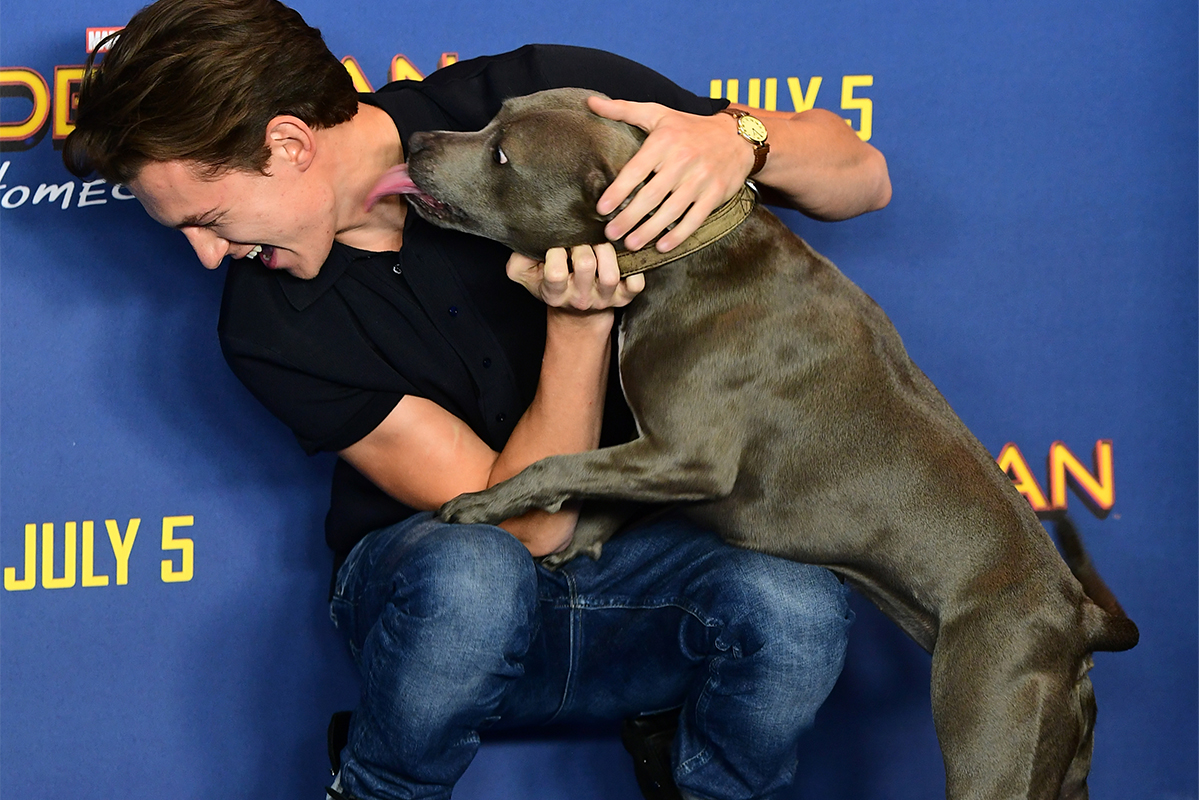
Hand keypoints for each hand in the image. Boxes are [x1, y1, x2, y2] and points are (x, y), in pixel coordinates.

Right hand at [506, 243, 644, 310]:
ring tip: (602, 238)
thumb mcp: (526, 273)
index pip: (555, 272)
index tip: (558, 240)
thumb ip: (520, 256)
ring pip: (610, 274)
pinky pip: (636, 284)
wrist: (576, 314)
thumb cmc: (552, 283)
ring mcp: (603, 299)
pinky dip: (635, 269)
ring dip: (608, 251)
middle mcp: (579, 299)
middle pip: (585, 266)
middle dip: (584, 242)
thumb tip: (527, 235)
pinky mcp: (624, 298)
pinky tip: (625, 254)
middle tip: (584, 232)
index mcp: (554, 292)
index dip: (556, 252)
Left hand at [589, 96, 753, 252]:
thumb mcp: (658, 113)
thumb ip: (623, 110)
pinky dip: (679, 234)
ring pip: (671, 210)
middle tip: (611, 234)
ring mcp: (700, 179)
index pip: (636, 169)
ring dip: (650, 230)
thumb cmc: (689, 127)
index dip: (618, 191)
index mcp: (664, 141)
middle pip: (651, 195)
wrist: (737, 137)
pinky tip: (662, 246)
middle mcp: (682, 160)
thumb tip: (591, 102)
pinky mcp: (715, 194)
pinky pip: (695, 218)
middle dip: (629, 217)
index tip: (602, 208)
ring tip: (631, 244)